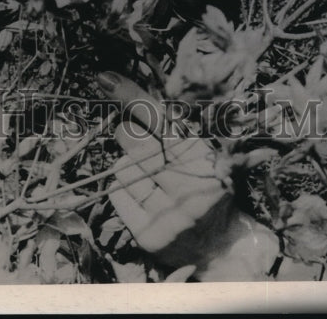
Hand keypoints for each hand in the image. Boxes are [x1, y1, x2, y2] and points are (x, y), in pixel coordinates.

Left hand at [98, 71, 275, 275]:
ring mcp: (170, 215)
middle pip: (136, 144)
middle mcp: (190, 187)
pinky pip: (117, 195)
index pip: (161, 121)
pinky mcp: (150, 236)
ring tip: (150, 177)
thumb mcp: (195, 150)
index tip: (106, 79)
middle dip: (129, 136)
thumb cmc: (204, 184)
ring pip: (123, 170)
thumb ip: (165, 125)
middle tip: (134, 137)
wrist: (220, 246)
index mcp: (206, 158)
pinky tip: (143, 197)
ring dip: (128, 167)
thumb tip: (118, 87)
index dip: (133, 98)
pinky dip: (123, 190)